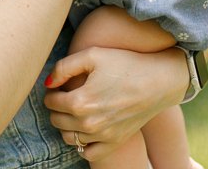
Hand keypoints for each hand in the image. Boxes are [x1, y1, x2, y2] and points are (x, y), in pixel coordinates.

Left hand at [44, 47, 187, 161]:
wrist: (159, 80)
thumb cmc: (126, 63)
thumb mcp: (93, 55)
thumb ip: (64, 67)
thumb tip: (48, 83)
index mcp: (80, 102)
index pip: (50, 102)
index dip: (52, 91)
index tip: (60, 85)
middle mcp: (89, 123)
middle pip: (56, 120)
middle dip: (57, 107)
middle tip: (66, 95)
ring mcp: (103, 136)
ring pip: (69, 137)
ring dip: (66, 124)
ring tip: (75, 110)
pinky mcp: (115, 142)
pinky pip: (89, 153)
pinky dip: (83, 143)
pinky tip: (86, 128)